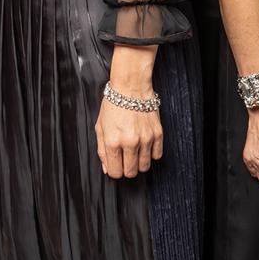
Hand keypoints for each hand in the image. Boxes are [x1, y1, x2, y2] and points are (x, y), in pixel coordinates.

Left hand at [95, 44, 162, 178]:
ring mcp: (145, 139)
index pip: (115, 173)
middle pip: (131, 173)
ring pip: (144, 167)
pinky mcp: (157, 134)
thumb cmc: (114, 104)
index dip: (114, 171)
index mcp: (113, 142)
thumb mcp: (100, 127)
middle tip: (125, 158)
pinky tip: (145, 145)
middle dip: (126, 169)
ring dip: (139, 162)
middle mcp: (130, 142)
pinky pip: (157, 155)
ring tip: (135, 151)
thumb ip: (102, 150)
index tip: (116, 165)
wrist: (131, 86)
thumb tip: (107, 168)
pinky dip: (151, 154)